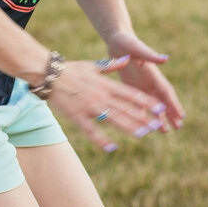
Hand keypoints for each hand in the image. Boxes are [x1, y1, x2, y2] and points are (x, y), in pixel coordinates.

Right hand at [45, 56, 168, 152]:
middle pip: (125, 108)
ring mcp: (89, 106)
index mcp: (105, 84)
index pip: (130, 94)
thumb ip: (111, 65)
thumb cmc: (71, 69)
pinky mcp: (77, 116)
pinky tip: (112, 147)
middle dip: (141, 117)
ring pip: (112, 119)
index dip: (145, 102)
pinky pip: (91, 130)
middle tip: (156, 126)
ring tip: (142, 134)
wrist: (48, 73)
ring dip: (128, 127)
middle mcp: (100, 96)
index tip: (159, 108)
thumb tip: (127, 59)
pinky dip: (101, 139)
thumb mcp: (92, 65)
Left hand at [108, 31, 185, 130]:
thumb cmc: (127, 41)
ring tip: (165, 131)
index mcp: (153, 73)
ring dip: (159, 116)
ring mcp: (142, 83)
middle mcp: (150, 80)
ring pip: (152, 104)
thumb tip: (165, 59)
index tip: (182, 116)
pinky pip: (138, 102)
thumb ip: (150, 55)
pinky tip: (144, 125)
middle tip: (179, 127)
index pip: (166, 91)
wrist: (116, 38)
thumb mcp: (137, 48)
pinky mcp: (132, 85)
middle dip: (171, 114)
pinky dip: (142, 113)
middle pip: (163, 100)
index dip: (174, 103)